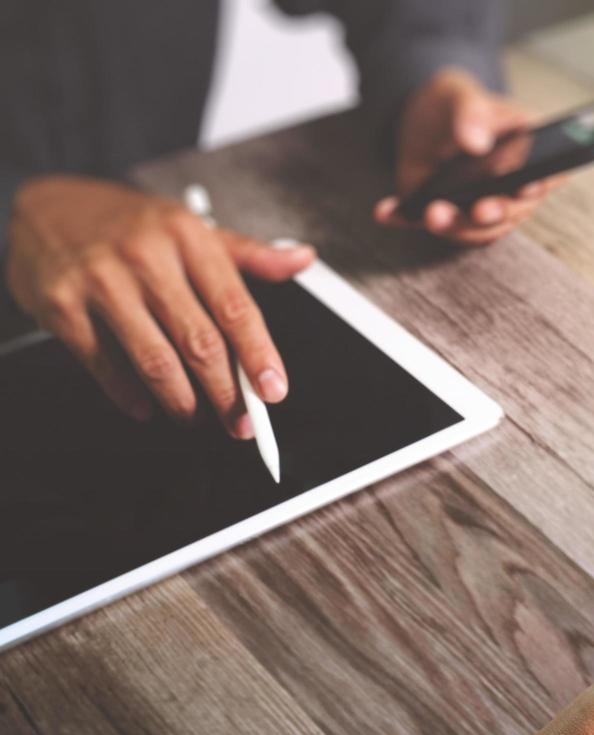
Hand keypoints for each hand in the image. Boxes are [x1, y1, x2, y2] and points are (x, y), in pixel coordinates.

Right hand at [5, 176, 313, 433]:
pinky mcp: (61, 305)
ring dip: (183, 401)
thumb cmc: (130, 224)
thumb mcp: (192, 228)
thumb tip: (301, 259)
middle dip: (226, 393)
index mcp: (188, 238)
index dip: (259, 356)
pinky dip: (130, 395)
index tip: (274, 390)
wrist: (45, 207)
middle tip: (241, 421)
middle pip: (200, 343)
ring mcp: (101, 281)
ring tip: (195, 415)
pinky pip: (103, 364)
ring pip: (155, 360)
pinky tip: (146, 406)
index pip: (236, 307)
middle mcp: (146, 258)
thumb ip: (249, 253)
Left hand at [375, 67, 560, 246]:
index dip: (540, 185)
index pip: (548, 174)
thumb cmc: (455, 102)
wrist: (422, 119)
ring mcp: (482, 206)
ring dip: (454, 226)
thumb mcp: (460, 94)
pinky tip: (389, 212)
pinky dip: (411, 219)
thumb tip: (475, 142)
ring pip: (478, 230)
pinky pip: (435, 225)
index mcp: (530, 154)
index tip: (525, 189)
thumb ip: (471, 112)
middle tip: (478, 211)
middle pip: (513, 212)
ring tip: (429, 213)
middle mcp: (512, 189)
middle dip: (493, 215)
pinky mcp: (451, 215)